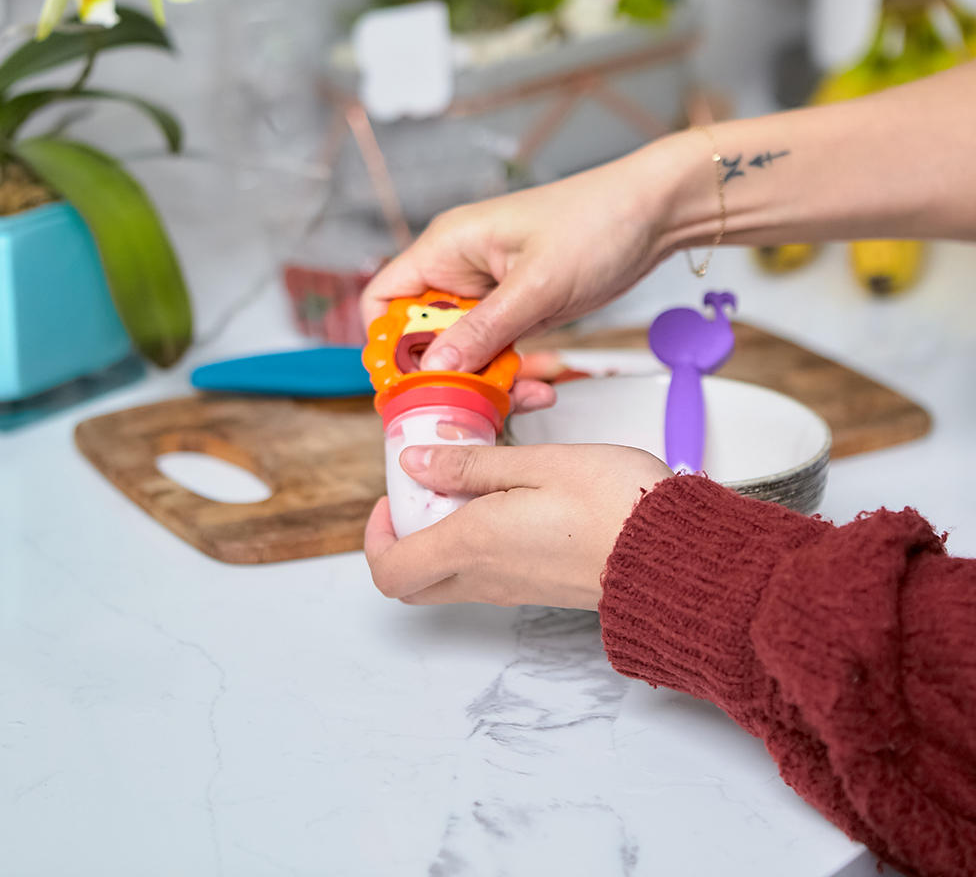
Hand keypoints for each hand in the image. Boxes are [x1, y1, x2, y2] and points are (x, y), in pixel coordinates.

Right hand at [360, 137, 694, 411]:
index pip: (386, 298)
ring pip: (463, 351)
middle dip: (442, 372)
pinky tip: (537, 386)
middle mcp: (461, 271)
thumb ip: (484, 329)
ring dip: (483, 380)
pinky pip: (497, 353)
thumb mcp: (537, 283)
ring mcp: (490, 294)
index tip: (405, 382)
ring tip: (518, 395)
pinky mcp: (517, 311)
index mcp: (448, 248)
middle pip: (422, 335)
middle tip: (465, 401)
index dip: (385, 343)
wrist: (654, 215)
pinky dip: (510, 374)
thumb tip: (436, 366)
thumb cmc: (596, 221)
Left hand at [364, 443, 672, 608]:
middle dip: (405, 536)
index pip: (391, 570)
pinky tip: (509, 499)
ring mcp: (513, 589)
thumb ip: (470, 466)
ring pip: (449, 575)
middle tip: (427, 490)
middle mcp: (487, 578)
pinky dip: (478, 541)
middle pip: (414, 581)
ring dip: (444, 534)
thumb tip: (417, 464)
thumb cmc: (616, 504)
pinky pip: (486, 573)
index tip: (394, 494)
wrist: (677, 554)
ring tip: (476, 482)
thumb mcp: (537, 463)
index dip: (375, 535)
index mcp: (474, 544)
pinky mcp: (538, 588)